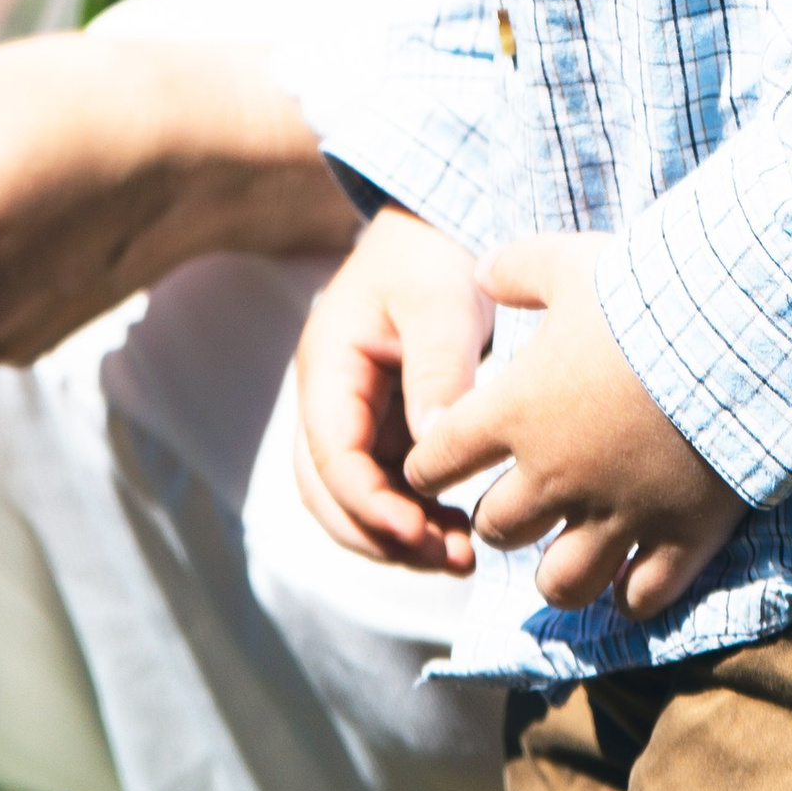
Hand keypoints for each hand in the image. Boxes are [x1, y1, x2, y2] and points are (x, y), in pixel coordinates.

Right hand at [295, 206, 496, 574]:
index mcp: (328, 367)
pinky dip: (418, 518)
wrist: (442, 231)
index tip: (419, 532)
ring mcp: (356, 420)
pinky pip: (390, 489)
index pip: (330, 455)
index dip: (368, 504)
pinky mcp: (388, 431)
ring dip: (401, 538)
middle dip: (382, 537)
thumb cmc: (434, 256)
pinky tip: (463, 533)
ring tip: (464, 558)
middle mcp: (331, 402)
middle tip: (450, 559)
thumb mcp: (440, 302)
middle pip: (330, 494)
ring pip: (357, 501)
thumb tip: (437, 443)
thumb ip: (437, 368)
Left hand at [403, 233, 743, 618]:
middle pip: (496, 529)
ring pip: (561, 582)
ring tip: (562, 556)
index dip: (429, 464)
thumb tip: (482, 270)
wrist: (738, 332)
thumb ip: (517, 269)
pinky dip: (630, 595)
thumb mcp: (570, 263)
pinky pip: (641, 596)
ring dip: (554, 572)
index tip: (437, 463)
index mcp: (518, 412)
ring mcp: (620, 515)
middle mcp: (557, 476)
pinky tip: (630, 579)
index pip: (437, 460)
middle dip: (497, 518)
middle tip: (513, 502)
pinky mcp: (681, 537)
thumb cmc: (647, 291)